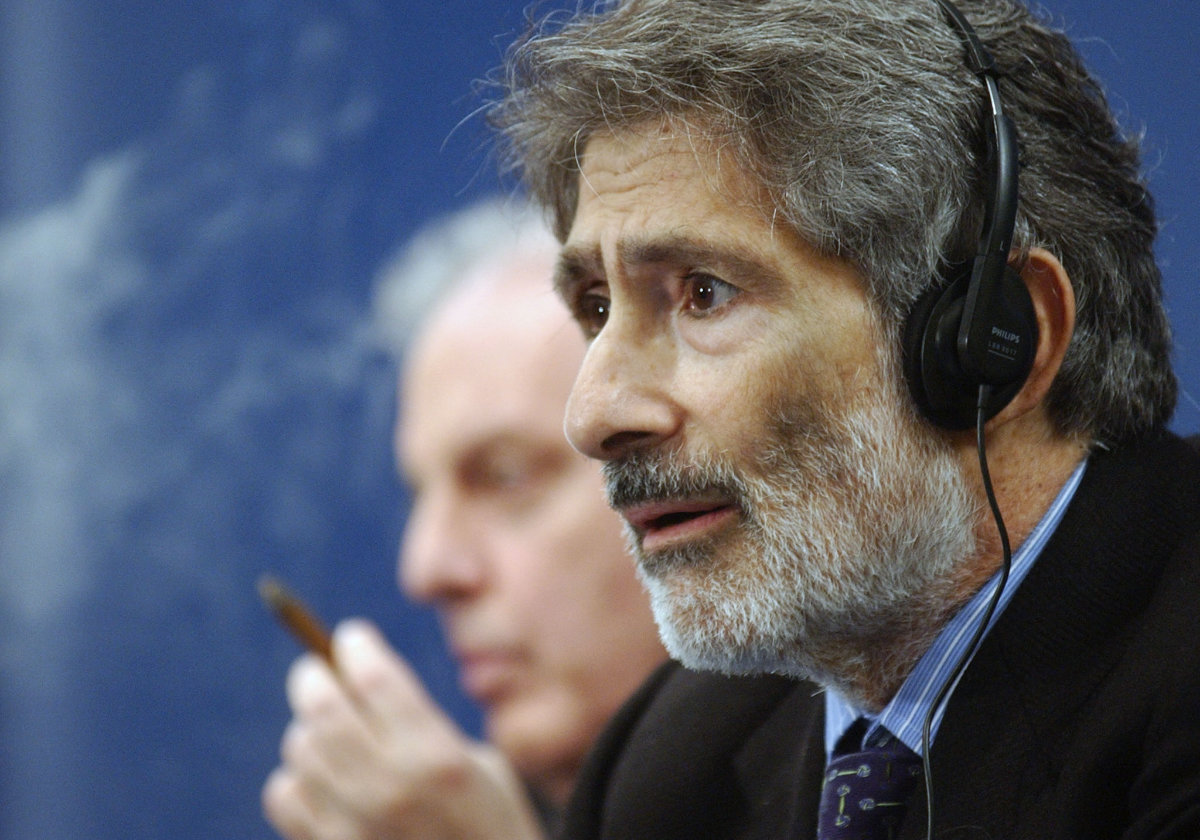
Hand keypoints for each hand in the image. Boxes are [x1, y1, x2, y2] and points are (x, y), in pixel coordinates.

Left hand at [262, 619, 545, 839]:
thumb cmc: (488, 821)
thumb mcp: (477, 762)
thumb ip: (421, 724)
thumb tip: (358, 680)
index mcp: (435, 756)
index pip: (375, 677)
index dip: (356, 647)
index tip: (351, 637)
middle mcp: (389, 788)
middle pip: (322, 707)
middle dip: (314, 676)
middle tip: (315, 669)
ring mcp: (352, 826)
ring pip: (299, 748)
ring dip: (308, 729)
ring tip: (328, 731)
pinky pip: (283, 795)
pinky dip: (296, 778)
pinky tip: (320, 780)